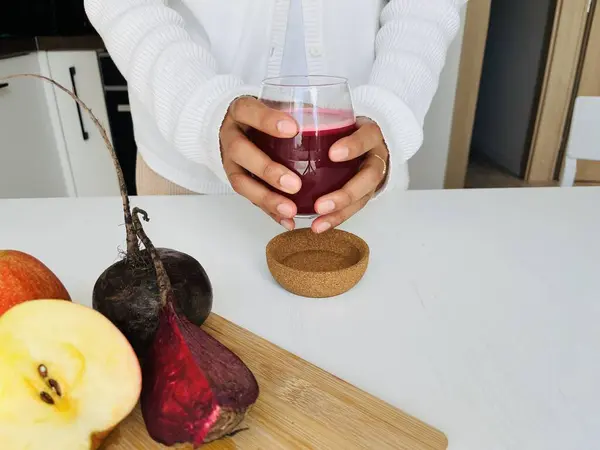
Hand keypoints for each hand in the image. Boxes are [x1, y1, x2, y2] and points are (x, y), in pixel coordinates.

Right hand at [220, 96, 300, 229]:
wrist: (238, 127)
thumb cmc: (267, 115)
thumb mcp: (276, 103)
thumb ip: (296, 110)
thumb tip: (336, 120)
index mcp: (241, 111)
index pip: (249, 110)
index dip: (267, 120)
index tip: (293, 129)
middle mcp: (230, 136)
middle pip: (241, 152)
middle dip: (267, 170)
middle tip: (294, 184)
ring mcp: (230, 161)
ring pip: (241, 182)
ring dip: (267, 198)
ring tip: (290, 210)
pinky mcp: (238, 180)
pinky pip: (250, 199)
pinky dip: (269, 211)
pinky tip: (287, 221)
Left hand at [311, 117, 388, 232]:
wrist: (368, 139)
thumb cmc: (344, 126)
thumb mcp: (337, 116)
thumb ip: (317, 117)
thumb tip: (278, 116)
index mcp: (370, 134)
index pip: (367, 137)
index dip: (353, 146)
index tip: (333, 154)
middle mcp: (376, 157)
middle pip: (369, 178)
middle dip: (345, 194)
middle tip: (320, 204)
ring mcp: (372, 178)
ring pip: (363, 199)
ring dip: (339, 213)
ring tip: (318, 222)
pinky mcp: (365, 193)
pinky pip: (353, 209)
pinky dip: (335, 219)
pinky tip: (318, 226)